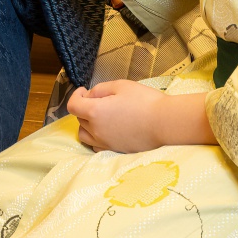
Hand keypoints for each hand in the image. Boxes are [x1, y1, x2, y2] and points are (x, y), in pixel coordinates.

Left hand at [69, 80, 213, 152]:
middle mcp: (96, 130)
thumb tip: (90, 95)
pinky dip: (96, 138)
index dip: (76, 96)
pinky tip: (107, 130)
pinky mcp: (116, 151)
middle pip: (79, 119)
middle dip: (84, 107)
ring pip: (85, 135)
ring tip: (100, 116)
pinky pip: (96, 146)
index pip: (72, 106)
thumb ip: (100, 89)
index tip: (84, 91)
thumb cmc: (144, 101)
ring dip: (87, 124)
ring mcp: (105, 143)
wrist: (165, 123)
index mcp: (94, 112)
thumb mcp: (121, 85)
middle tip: (99, 100)